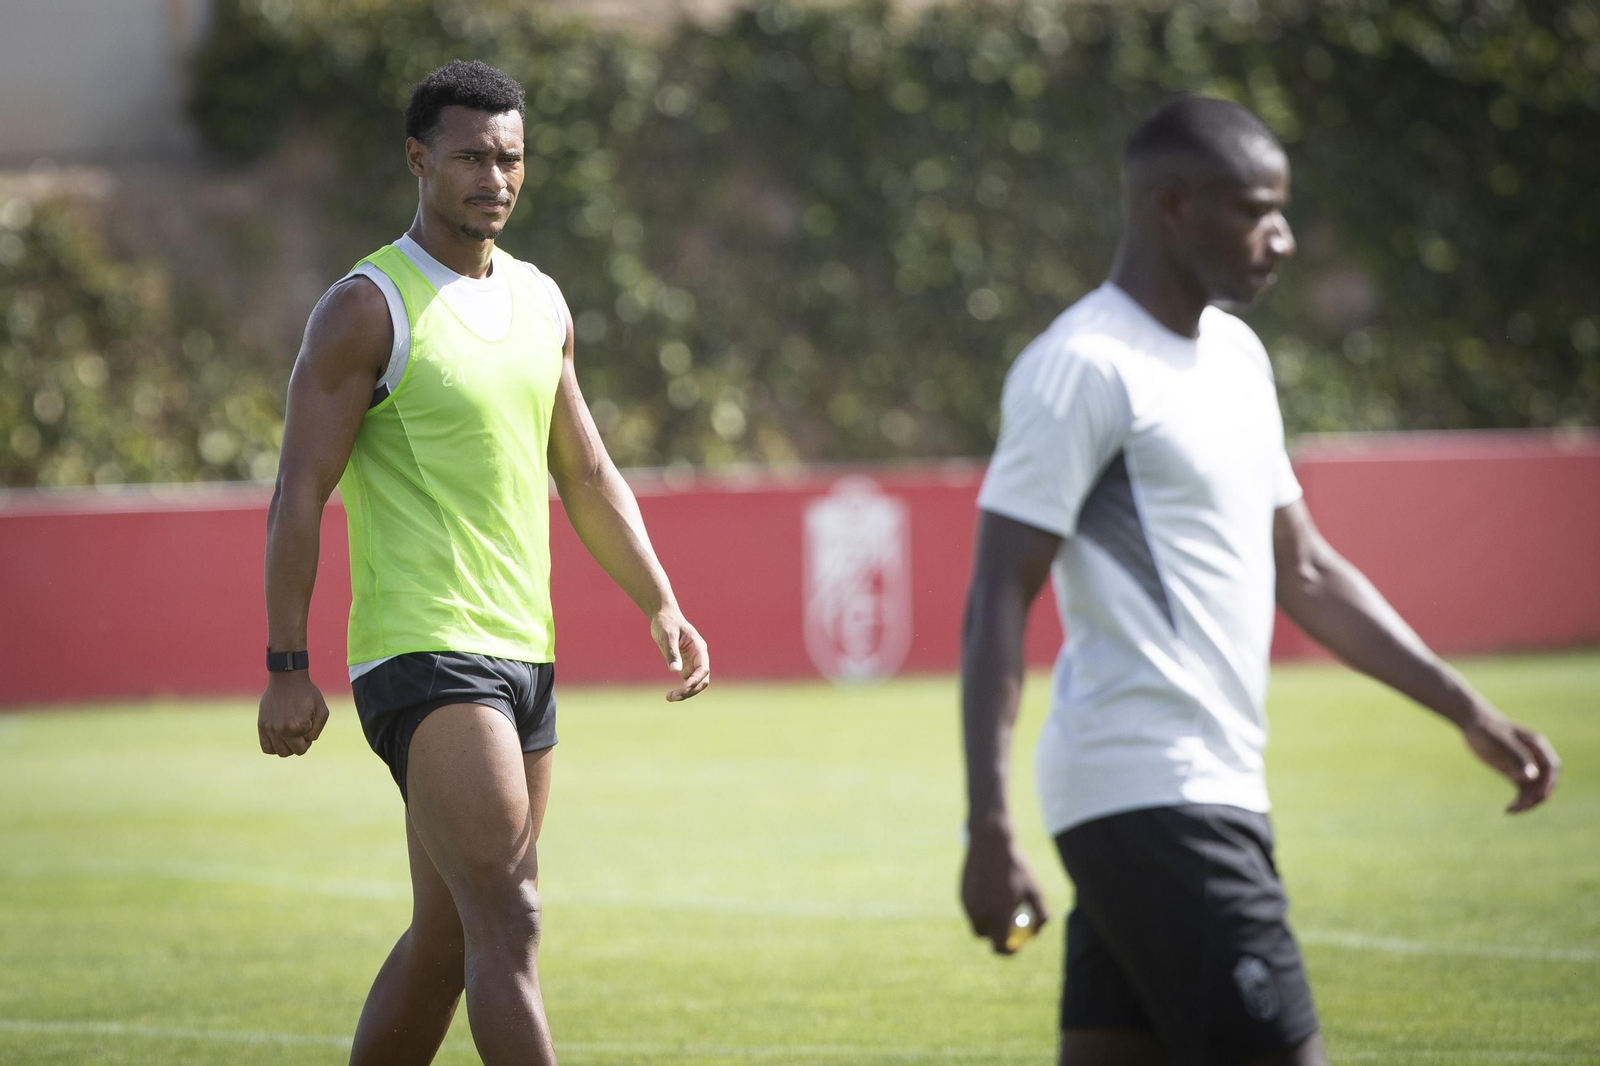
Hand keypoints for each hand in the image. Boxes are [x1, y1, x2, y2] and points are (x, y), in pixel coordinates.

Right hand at [257, 671, 329, 756]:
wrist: (287, 678)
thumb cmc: (307, 693)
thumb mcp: (322, 711)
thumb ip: (317, 731)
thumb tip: (305, 741)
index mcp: (296, 726)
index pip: (303, 748)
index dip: (308, 738)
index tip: (308, 724)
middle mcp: (280, 729)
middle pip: (290, 752)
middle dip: (299, 744)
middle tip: (300, 729)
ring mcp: (269, 728)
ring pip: (279, 752)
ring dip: (287, 746)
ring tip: (291, 732)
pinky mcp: (261, 725)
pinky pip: (266, 748)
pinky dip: (274, 746)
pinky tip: (281, 735)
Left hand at [651, 608, 709, 702]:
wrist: (663, 617)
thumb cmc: (666, 623)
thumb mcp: (668, 636)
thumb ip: (672, 653)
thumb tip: (675, 671)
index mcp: (699, 648)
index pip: (703, 668)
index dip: (696, 680)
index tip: (684, 687)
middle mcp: (699, 657)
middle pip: (702, 679)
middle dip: (691, 690)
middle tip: (674, 697)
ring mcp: (693, 662)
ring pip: (696, 683)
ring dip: (686, 693)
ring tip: (670, 698)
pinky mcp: (685, 666)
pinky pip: (687, 682)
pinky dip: (681, 690)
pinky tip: (670, 696)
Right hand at [960, 821, 1049, 954]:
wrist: (990, 843)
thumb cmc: (1015, 866)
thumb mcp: (1034, 889)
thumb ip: (1041, 914)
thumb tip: (1038, 931)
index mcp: (999, 916)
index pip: (1000, 947)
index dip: (1009, 951)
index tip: (1017, 945)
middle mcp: (981, 914)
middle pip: (986, 937)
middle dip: (996, 935)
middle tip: (1008, 925)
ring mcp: (968, 905)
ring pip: (977, 923)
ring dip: (988, 919)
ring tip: (1000, 896)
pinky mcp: (961, 896)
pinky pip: (971, 909)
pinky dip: (980, 906)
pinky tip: (990, 886)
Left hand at [1460, 706, 1559, 813]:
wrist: (1473, 724)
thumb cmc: (1488, 729)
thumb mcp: (1502, 742)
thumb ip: (1518, 758)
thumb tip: (1532, 777)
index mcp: (1537, 746)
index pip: (1552, 768)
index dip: (1549, 783)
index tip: (1542, 796)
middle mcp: (1535, 757)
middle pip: (1545, 782)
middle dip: (1537, 796)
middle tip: (1521, 807)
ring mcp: (1526, 766)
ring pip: (1534, 789)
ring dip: (1527, 802)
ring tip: (1511, 810)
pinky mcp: (1514, 773)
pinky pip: (1523, 791)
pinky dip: (1519, 801)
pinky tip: (1508, 810)